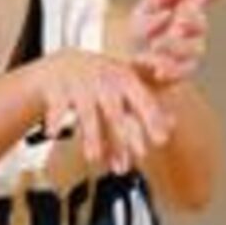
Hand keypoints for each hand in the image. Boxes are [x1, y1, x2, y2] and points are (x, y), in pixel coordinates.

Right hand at [34, 48, 172, 173]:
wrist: (63, 65)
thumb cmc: (100, 82)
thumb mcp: (126, 87)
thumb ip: (147, 107)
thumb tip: (172, 125)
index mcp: (125, 80)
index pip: (143, 101)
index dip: (152, 120)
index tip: (161, 140)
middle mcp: (103, 82)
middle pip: (114, 111)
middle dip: (122, 135)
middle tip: (131, 159)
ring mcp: (79, 85)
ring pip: (87, 114)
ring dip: (91, 137)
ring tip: (93, 158)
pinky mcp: (57, 89)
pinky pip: (56, 107)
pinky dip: (54, 120)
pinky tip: (53, 133)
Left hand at [127, 0, 225, 84]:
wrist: (129, 67)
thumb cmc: (139, 34)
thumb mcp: (145, 9)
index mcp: (184, 7)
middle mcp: (192, 28)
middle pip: (200, 23)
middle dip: (188, 22)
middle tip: (175, 23)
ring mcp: (191, 50)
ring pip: (193, 47)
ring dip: (173, 46)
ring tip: (155, 46)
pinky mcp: (185, 70)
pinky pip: (184, 70)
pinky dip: (170, 68)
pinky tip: (157, 70)